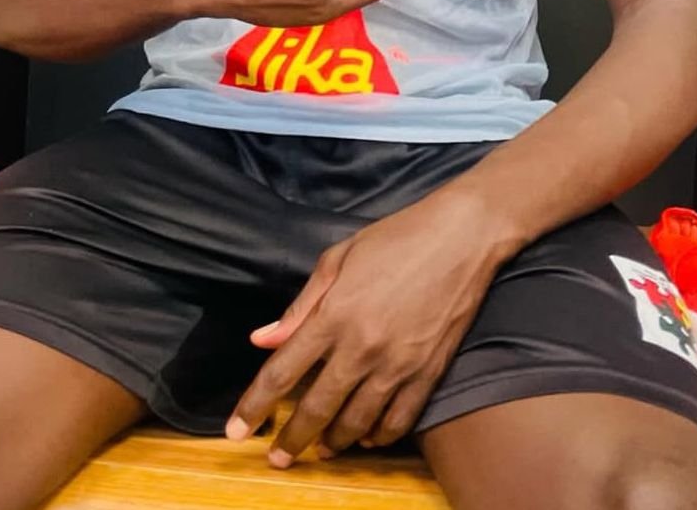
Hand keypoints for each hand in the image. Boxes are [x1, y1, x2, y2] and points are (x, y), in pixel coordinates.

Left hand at [226, 189, 497, 465]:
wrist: (461, 237)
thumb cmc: (396, 238)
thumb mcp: (338, 258)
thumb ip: (300, 305)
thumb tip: (263, 340)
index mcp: (334, 315)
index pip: (282, 372)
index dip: (254, 406)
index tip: (235, 430)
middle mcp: (362, 347)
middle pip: (316, 408)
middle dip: (291, 440)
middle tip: (276, 458)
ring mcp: (397, 365)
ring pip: (356, 423)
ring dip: (333, 443)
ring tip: (320, 450)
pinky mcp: (427, 373)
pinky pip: (398, 421)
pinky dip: (378, 437)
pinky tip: (366, 438)